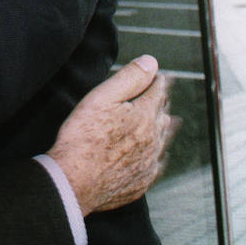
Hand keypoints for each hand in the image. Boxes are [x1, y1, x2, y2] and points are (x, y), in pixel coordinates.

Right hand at [47, 55, 178, 214]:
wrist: (75, 181)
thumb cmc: (83, 137)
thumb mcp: (102, 97)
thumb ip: (129, 78)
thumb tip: (151, 62)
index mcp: (144, 115)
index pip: (157, 92)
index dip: (159, 80)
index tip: (162, 75)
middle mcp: (153, 139)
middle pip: (162, 115)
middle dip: (162, 103)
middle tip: (163, 95)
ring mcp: (148, 162)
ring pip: (163, 140)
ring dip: (165, 127)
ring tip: (170, 120)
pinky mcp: (141, 181)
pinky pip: (156, 164)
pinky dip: (158, 154)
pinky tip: (157, 155)